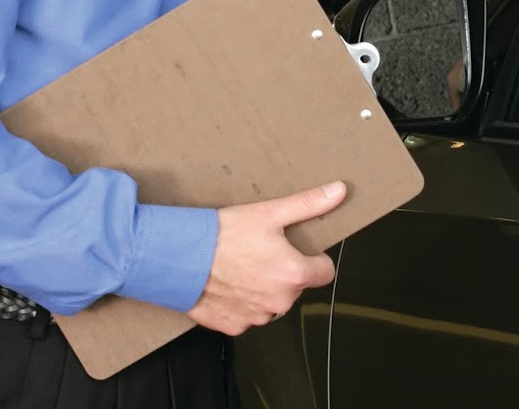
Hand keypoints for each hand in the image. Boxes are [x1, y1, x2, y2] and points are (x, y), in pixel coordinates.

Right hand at [187, 181, 346, 334]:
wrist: (180, 258)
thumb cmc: (223, 235)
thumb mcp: (269, 213)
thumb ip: (308, 204)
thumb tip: (338, 191)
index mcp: (294, 274)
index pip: (325, 273)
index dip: (314, 259)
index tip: (298, 251)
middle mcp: (279, 302)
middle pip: (296, 286)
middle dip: (284, 271)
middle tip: (261, 253)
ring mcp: (257, 317)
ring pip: (272, 302)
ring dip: (264, 288)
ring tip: (242, 266)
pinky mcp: (235, 326)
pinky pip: (248, 315)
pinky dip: (242, 302)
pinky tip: (229, 283)